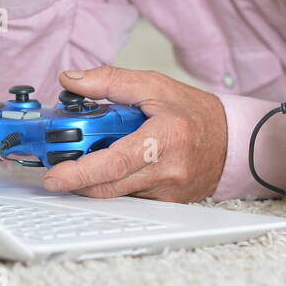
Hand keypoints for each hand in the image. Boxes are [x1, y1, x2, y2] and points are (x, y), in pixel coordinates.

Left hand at [40, 66, 227, 202]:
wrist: (231, 141)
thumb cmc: (193, 112)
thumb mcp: (154, 85)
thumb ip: (110, 82)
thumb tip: (72, 81)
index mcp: (166, 136)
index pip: (116, 162)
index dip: (80, 171)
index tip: (54, 174)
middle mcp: (168, 170)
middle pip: (109, 184)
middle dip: (75, 176)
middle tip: (55, 165)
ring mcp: (168, 192)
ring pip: (115, 194)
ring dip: (93, 179)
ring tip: (89, 155)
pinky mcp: (166, 204)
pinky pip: (128, 198)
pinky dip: (113, 184)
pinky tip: (113, 166)